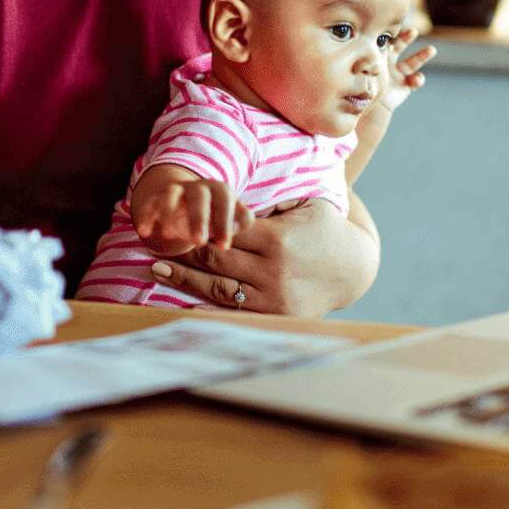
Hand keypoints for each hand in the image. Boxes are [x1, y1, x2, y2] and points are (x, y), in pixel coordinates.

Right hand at [132, 166, 254, 253]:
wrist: (186, 201)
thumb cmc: (216, 217)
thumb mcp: (231, 219)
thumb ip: (241, 222)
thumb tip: (241, 225)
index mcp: (220, 191)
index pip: (225, 202)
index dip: (225, 223)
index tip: (224, 246)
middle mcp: (198, 187)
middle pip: (199, 196)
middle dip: (199, 218)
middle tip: (199, 242)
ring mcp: (175, 190)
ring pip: (172, 194)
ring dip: (170, 212)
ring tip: (170, 235)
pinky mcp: (156, 197)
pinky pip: (150, 203)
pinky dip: (146, 216)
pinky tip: (143, 232)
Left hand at [148, 198, 378, 316]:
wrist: (353, 270)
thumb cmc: (324, 228)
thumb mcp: (306, 203)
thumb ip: (272, 197)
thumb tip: (231, 193)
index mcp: (277, 238)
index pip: (226, 231)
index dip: (197, 225)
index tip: (173, 218)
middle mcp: (272, 270)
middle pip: (215, 259)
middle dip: (183, 249)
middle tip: (155, 240)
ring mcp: (272, 297)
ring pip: (217, 287)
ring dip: (184, 278)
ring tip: (157, 267)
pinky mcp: (273, 316)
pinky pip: (232, 312)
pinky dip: (204, 307)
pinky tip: (179, 302)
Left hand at [370, 28, 434, 122]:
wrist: (366, 107)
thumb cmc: (362, 89)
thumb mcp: (364, 71)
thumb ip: (365, 60)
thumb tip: (362, 47)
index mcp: (377, 56)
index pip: (385, 40)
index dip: (392, 34)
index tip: (395, 27)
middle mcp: (389, 62)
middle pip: (400, 45)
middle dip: (407, 37)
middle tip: (412, 31)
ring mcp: (399, 73)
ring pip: (413, 61)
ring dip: (423, 55)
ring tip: (431, 50)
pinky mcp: (405, 85)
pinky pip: (415, 80)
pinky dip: (418, 79)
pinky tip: (416, 80)